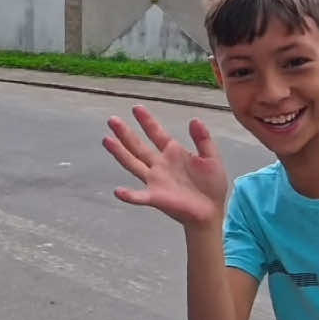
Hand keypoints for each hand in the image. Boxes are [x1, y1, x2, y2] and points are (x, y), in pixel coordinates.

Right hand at [103, 105, 229, 228]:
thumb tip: (194, 119)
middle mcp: (159, 165)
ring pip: (133, 164)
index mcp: (172, 153)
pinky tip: (118, 191)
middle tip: (112, 120)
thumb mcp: (212, 158)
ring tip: (107, 140)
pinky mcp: (156, 198)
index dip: (147, 121)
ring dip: (119, 153)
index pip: (156, 133)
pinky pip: (139, 196)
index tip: (136, 108)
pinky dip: (129, 195)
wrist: (211, 211)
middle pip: (138, 146)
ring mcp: (155, 181)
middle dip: (125, 133)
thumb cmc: (211, 185)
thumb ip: (203, 140)